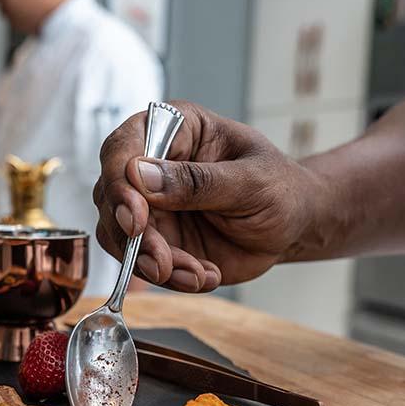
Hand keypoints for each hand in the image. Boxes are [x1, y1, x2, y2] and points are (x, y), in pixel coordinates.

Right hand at [93, 101, 323, 292]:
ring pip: (120, 235)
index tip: (135, 217)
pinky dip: (171, 276)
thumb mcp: (250, 181)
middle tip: (161, 262)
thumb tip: (140, 175)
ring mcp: (152, 205)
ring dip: (151, 262)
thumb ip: (198, 181)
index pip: (123, 147)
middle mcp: (153, 164)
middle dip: (133, 236)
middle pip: (111, 196)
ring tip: (195, 274)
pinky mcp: (159, 239)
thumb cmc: (279, 187)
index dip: (118, 182)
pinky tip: (204, 275)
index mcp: (175, 129)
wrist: (293, 225)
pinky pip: (143, 262)